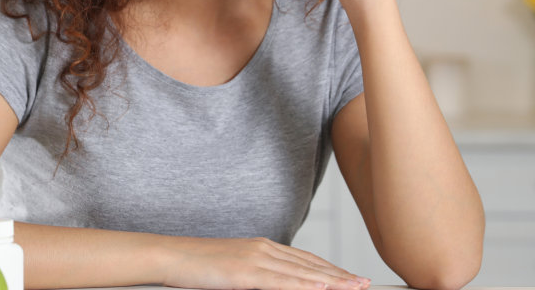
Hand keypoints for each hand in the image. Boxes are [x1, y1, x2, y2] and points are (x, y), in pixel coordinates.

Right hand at [161, 236, 370, 289]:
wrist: (170, 256)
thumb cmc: (196, 266)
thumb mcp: (233, 269)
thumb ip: (258, 275)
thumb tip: (274, 283)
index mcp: (263, 248)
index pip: (306, 261)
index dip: (332, 270)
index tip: (351, 278)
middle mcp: (264, 249)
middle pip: (311, 265)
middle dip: (340, 276)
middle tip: (365, 283)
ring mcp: (256, 260)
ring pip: (303, 273)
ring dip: (332, 281)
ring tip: (354, 287)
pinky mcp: (245, 272)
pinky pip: (281, 281)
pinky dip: (305, 284)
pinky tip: (322, 287)